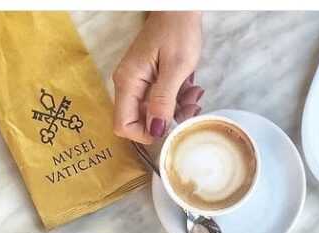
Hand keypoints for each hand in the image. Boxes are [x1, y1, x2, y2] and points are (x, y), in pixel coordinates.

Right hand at [113, 12, 202, 142]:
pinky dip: (178, 101)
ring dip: (177, 111)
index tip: (170, 127)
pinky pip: (161, 103)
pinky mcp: (150, 82)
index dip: (146, 134)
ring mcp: (138, 84)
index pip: (124, 126)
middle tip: (191, 107)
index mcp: (128, 82)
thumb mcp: (175, 68)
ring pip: (154, 115)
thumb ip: (163, 101)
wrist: (180, 9)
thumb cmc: (177, 31)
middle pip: (141, 123)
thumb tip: (156, 130)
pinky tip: (191, 90)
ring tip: (194, 94)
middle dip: (167, 122)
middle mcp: (128, 86)